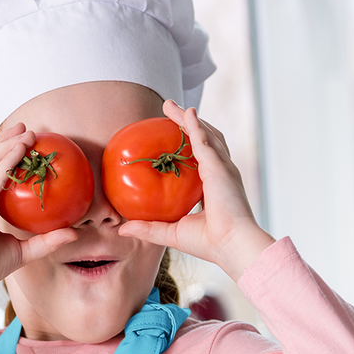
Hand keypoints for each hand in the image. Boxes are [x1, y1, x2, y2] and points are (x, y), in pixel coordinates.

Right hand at [0, 124, 77, 335]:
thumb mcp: (24, 251)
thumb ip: (46, 240)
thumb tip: (73, 233)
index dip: (3, 155)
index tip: (22, 144)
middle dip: (4, 140)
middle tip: (24, 128)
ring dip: (7, 143)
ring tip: (25, 131)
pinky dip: (8, 158)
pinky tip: (21, 148)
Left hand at [117, 100, 273, 279]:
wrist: (231, 246)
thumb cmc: (208, 243)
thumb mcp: (170, 233)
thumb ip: (147, 228)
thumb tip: (122, 228)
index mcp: (213, 187)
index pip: (200, 160)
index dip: (189, 146)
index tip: (172, 138)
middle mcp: (220, 173)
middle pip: (204, 139)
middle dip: (187, 123)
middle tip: (169, 110)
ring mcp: (222, 168)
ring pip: (205, 134)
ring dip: (188, 119)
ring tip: (172, 107)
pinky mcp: (219, 168)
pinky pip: (204, 141)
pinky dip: (195, 125)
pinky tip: (186, 113)